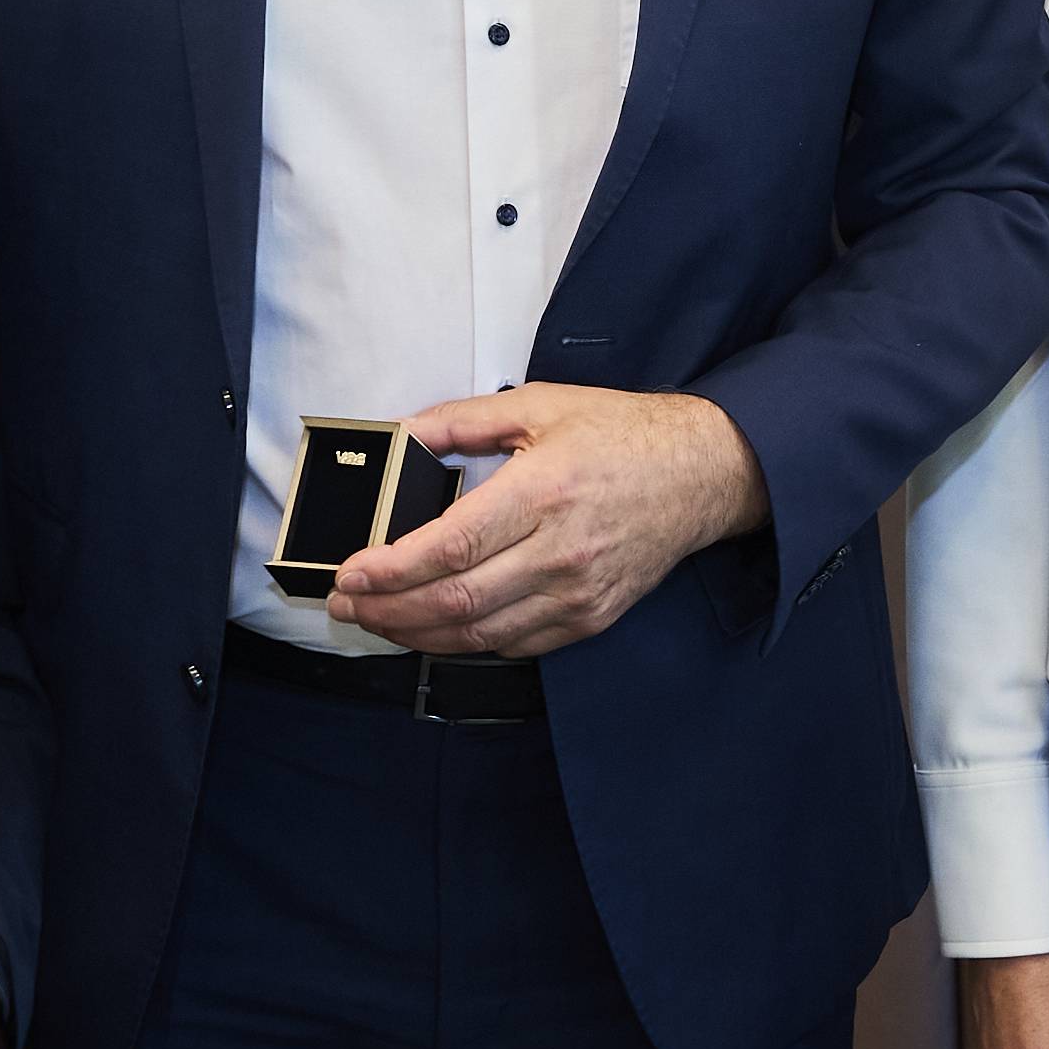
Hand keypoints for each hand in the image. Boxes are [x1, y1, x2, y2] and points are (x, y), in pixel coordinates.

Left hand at [332, 386, 767, 658]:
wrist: (703, 473)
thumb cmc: (622, 435)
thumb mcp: (540, 404)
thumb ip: (463, 420)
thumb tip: (403, 435)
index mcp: (544, 491)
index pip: (451, 546)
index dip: (390, 569)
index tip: (348, 573)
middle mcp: (561, 550)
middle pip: (457, 601)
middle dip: (389, 610)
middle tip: (346, 605)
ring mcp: (579, 591)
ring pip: (481, 634)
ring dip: (418, 634)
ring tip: (378, 621)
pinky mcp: (592, 617)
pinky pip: (516, 644)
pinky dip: (468, 643)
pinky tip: (436, 629)